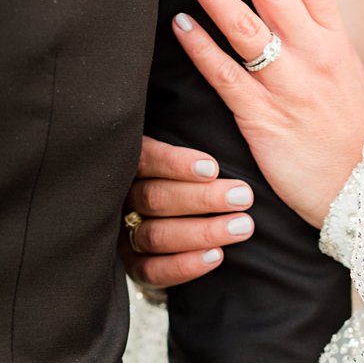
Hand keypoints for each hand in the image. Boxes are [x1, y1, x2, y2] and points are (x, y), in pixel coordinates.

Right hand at [121, 136, 254, 287]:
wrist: (176, 227)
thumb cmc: (191, 177)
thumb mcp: (189, 151)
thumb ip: (198, 134)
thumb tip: (226, 90)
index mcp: (130, 163)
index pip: (144, 159)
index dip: (176, 164)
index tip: (212, 166)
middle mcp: (120, 198)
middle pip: (153, 198)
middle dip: (202, 199)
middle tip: (243, 196)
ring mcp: (122, 234)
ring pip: (155, 235)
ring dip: (202, 232)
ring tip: (243, 226)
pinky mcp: (133, 266)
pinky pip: (152, 271)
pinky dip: (184, 266)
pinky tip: (216, 257)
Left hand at [170, 0, 363, 227]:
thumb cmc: (348, 132)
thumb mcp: (344, 75)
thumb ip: (317, 38)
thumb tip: (290, 2)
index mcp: (335, 40)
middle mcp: (314, 55)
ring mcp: (288, 85)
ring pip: (245, 25)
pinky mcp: (264, 118)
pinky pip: (227, 76)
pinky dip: (202, 48)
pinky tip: (180, 24)